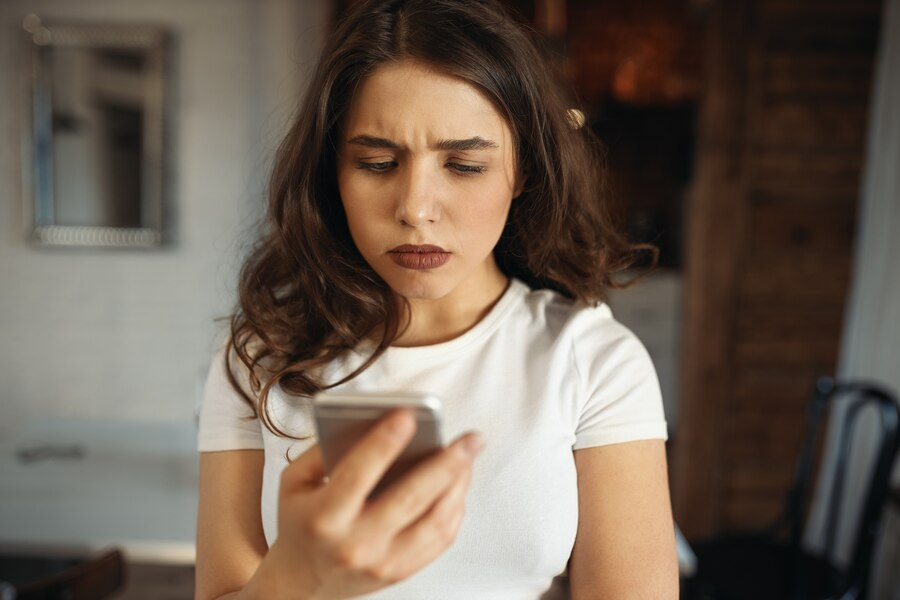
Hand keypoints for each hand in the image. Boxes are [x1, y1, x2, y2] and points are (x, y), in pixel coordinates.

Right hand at [263, 409, 483, 598]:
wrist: (300, 584)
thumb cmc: (301, 525)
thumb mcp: (295, 483)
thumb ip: (324, 450)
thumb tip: (371, 422)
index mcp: (325, 516)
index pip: (360, 472)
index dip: (386, 441)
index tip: (408, 414)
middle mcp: (356, 542)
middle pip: (411, 497)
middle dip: (447, 463)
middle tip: (469, 439)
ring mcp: (382, 562)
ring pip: (435, 521)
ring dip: (459, 484)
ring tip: (468, 457)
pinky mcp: (400, 572)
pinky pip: (440, 540)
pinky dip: (455, 509)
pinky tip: (458, 486)